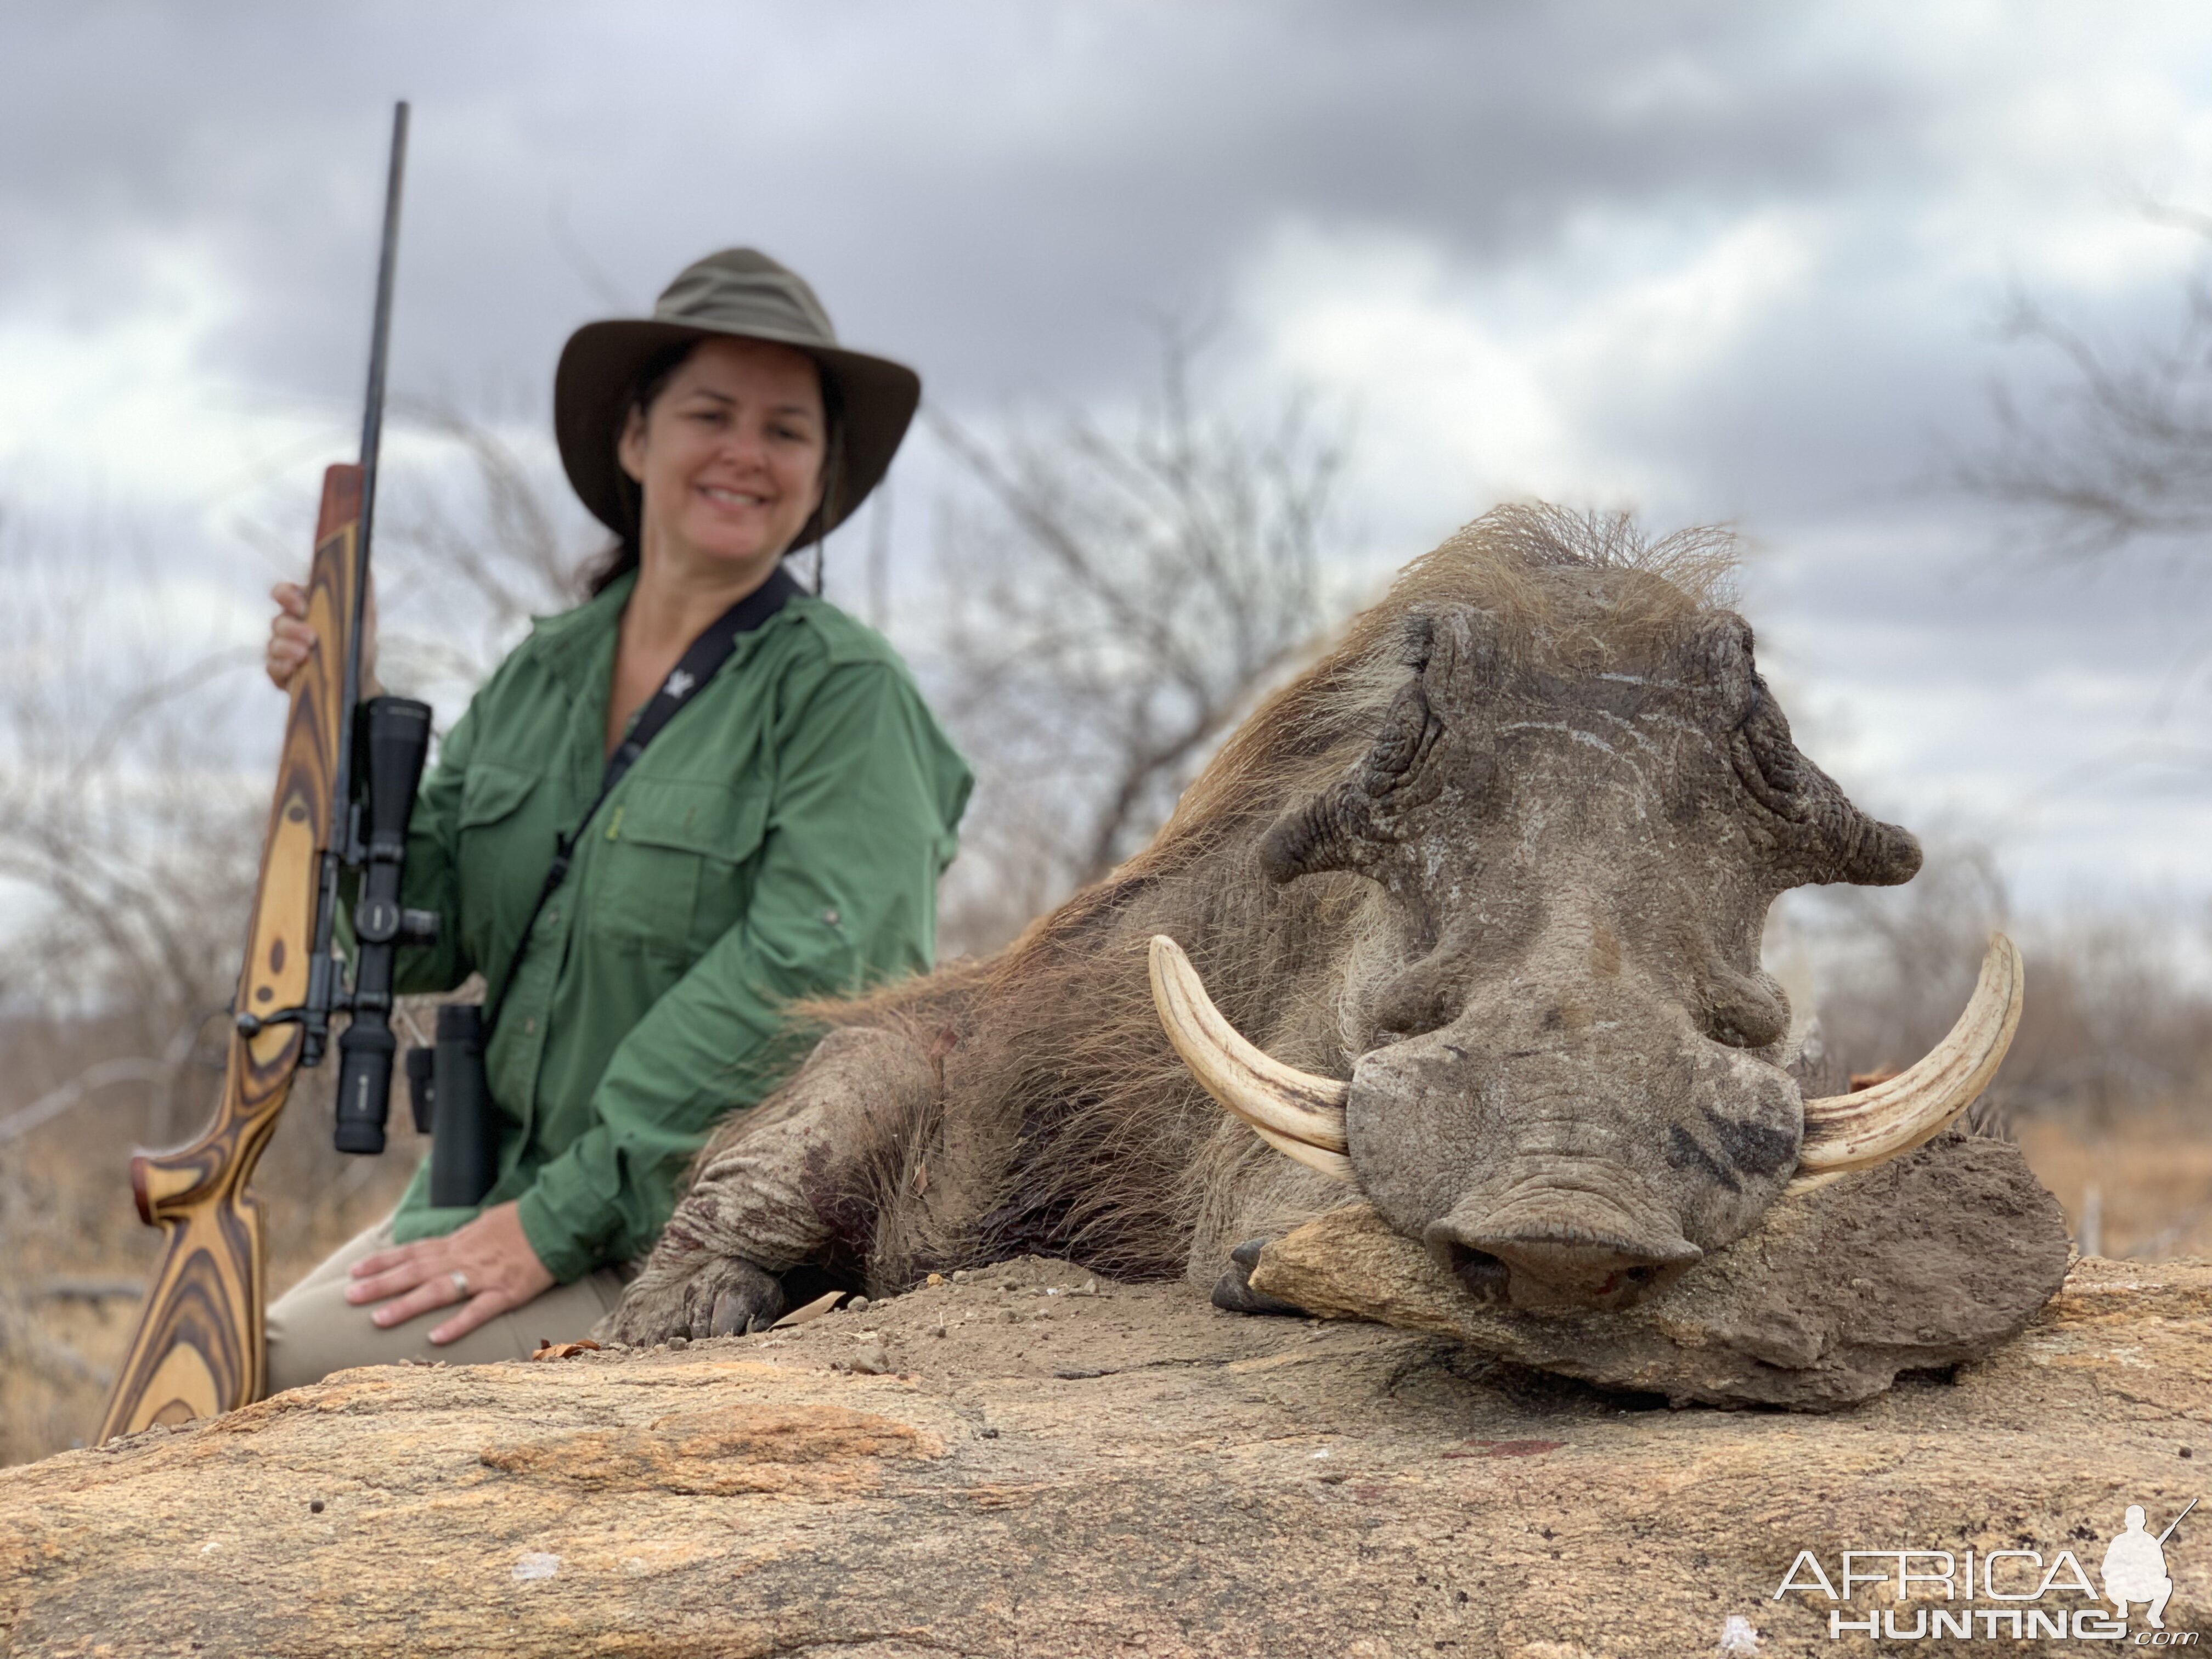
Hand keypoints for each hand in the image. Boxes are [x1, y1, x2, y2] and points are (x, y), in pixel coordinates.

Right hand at [265, 579, 379, 693]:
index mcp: (303, 609)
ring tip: (305, 653)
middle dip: (292, 628)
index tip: (301, 604)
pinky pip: (272, 667)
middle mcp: (289, 627)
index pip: (284, 593)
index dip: (286, 595)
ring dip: (287, 647)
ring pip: (273, 644)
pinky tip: (294, 668)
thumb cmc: (358, 643)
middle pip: (278, 621)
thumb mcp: (364, 615)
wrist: (360, 679)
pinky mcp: (281, 673)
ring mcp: (283, 651)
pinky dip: (282, 667)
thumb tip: (361, 561)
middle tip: (311, 636)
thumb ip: (362, 587)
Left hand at [344, 1201, 554, 1344]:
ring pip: (439, 1290)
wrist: (559, 1220)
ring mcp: (485, 1275)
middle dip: (381, 1284)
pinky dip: (457, 1324)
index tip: (354, 1272)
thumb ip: (463, 1238)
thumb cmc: (524, 1222)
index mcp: (459, 1241)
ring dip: (407, 1305)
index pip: (413, 1251)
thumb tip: (445, 1245)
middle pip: (416, 1271)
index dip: (383, 1262)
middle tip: (350, 1297)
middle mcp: (465, 1257)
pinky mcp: (507, 1291)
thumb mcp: (486, 1223)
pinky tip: (436, 1339)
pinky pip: (479, 1310)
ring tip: (378, 1320)